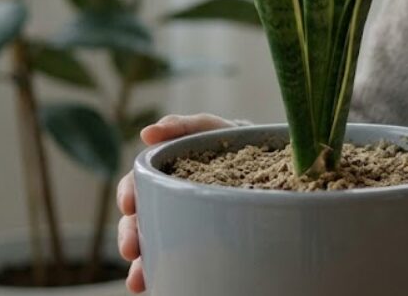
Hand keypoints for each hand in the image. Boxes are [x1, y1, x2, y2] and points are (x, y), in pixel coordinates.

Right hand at [116, 113, 237, 292]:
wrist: (279, 164)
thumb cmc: (238, 141)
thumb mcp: (213, 130)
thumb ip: (184, 126)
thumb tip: (147, 133)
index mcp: (166, 173)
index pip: (137, 183)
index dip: (128, 194)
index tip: (129, 205)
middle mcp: (169, 200)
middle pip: (139, 219)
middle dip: (131, 234)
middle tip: (131, 248)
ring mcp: (184, 223)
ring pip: (153, 244)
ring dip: (141, 261)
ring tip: (140, 278)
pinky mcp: (200, 243)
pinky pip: (177, 260)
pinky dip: (161, 272)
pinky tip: (153, 284)